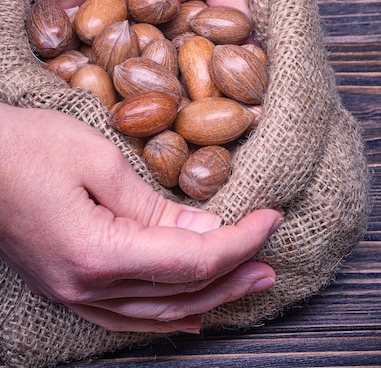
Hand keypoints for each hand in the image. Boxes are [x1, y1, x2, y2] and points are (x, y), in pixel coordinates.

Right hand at [0, 104, 281, 332]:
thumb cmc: (27, 147)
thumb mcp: (99, 160)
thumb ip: (153, 204)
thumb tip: (200, 227)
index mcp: (98, 253)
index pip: (191, 258)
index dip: (239, 241)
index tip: (271, 219)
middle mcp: (85, 287)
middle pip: (178, 292)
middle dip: (233, 274)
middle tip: (271, 260)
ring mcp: (72, 292)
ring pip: (155, 311)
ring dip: (207, 297)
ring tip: (246, 284)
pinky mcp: (65, 284)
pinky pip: (125, 315)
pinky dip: (164, 314)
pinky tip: (188, 314)